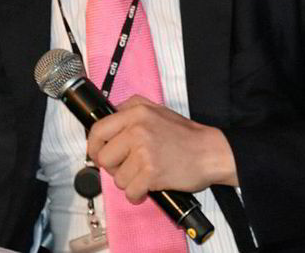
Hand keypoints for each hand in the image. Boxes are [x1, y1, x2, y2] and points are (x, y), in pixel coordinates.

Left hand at [86, 96, 238, 202]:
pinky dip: (138, 194)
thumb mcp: (158, 111)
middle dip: (115, 168)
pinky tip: (149, 187)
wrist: (211, 152)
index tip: (98, 154)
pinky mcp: (150, 173)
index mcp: (136, 112)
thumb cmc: (186, 136)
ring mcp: (143, 151)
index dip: (94, 147)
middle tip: (131, 167)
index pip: (98, 130)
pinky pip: (130, 192)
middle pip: (103, 158)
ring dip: (130, 182)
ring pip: (117, 179)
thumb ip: (132, 110)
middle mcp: (137, 129)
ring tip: (147, 174)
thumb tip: (109, 121)